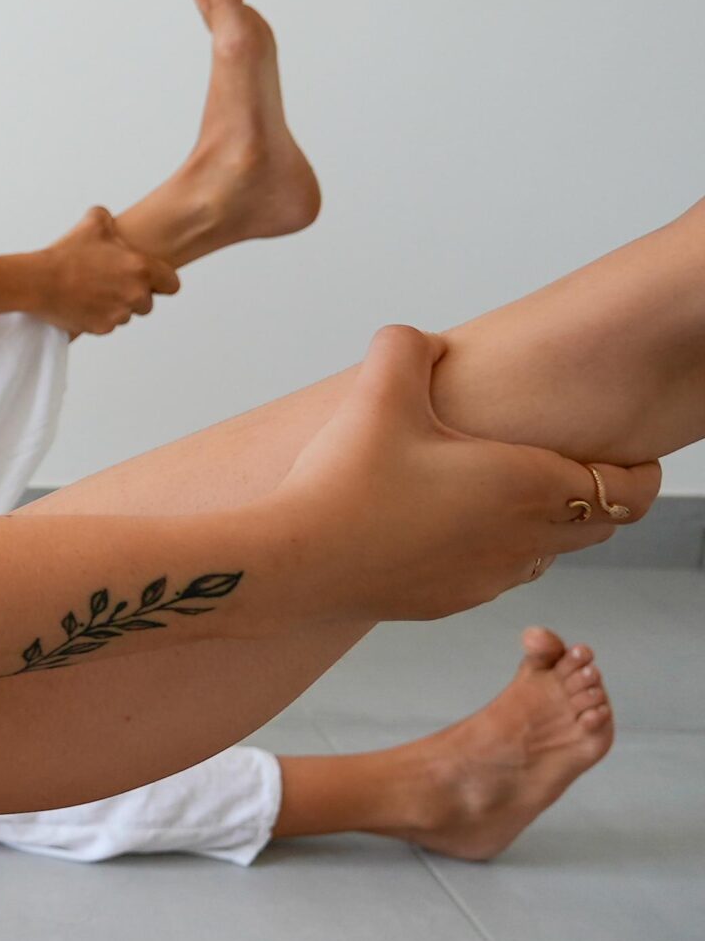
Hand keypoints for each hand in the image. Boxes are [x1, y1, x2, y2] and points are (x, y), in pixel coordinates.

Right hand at [34, 208, 177, 335]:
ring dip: (116, 307)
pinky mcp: (102, 328)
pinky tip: (82, 303)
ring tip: (92, 292)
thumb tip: (108, 219)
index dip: (162, 282)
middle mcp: (135, 294)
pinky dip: (98, 317)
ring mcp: (119, 313)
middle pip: (147, 303)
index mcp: (141, 268)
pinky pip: (107, 325)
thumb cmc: (66, 253)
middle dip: (133, 296)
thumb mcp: (93, 222)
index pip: (172, 284)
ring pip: (126, 314)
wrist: (38, 282)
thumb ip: (109, 219)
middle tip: (111, 284)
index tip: (150, 280)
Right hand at [276, 325, 657, 620]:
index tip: (632, 455)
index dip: (643, 473)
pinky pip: (496, 576)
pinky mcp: (451, 602)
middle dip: (596, 497)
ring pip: (547, 554)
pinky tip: (441, 527)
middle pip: (598, 526)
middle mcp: (524, 540)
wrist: (297, 563)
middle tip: (568, 466)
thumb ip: (406, 348)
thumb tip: (413, 338)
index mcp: (529, 486)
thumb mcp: (378, 392)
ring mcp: (489, 578)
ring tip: (499, 494)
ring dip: (542, 527)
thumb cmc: (346, 484)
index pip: (631, 491)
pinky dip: (491, 552)